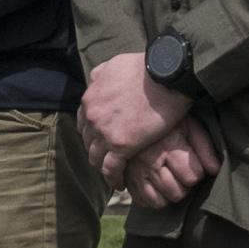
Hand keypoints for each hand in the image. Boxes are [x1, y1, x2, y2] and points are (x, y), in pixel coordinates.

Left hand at [79, 50, 191, 170]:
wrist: (165, 73)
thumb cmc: (146, 66)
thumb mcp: (116, 63)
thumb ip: (102, 74)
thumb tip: (95, 79)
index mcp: (91, 97)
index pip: (83, 122)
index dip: (92, 133)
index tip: (101, 139)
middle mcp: (92, 116)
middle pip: (88, 141)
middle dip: (96, 150)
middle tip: (107, 159)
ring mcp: (104, 131)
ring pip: (96, 157)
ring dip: (102, 166)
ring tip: (113, 174)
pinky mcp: (121, 145)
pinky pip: (111, 168)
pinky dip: (113, 178)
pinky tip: (119, 184)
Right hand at [115, 116, 217, 211]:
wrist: (137, 109)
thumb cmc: (170, 120)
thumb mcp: (190, 126)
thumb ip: (205, 148)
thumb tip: (215, 171)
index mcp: (169, 145)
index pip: (192, 177)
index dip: (197, 172)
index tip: (193, 163)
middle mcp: (150, 160)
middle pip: (176, 193)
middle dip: (184, 186)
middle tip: (183, 173)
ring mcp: (135, 170)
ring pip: (159, 201)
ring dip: (169, 194)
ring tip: (171, 179)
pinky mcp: (126, 177)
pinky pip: (141, 201)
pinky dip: (151, 197)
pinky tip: (157, 185)